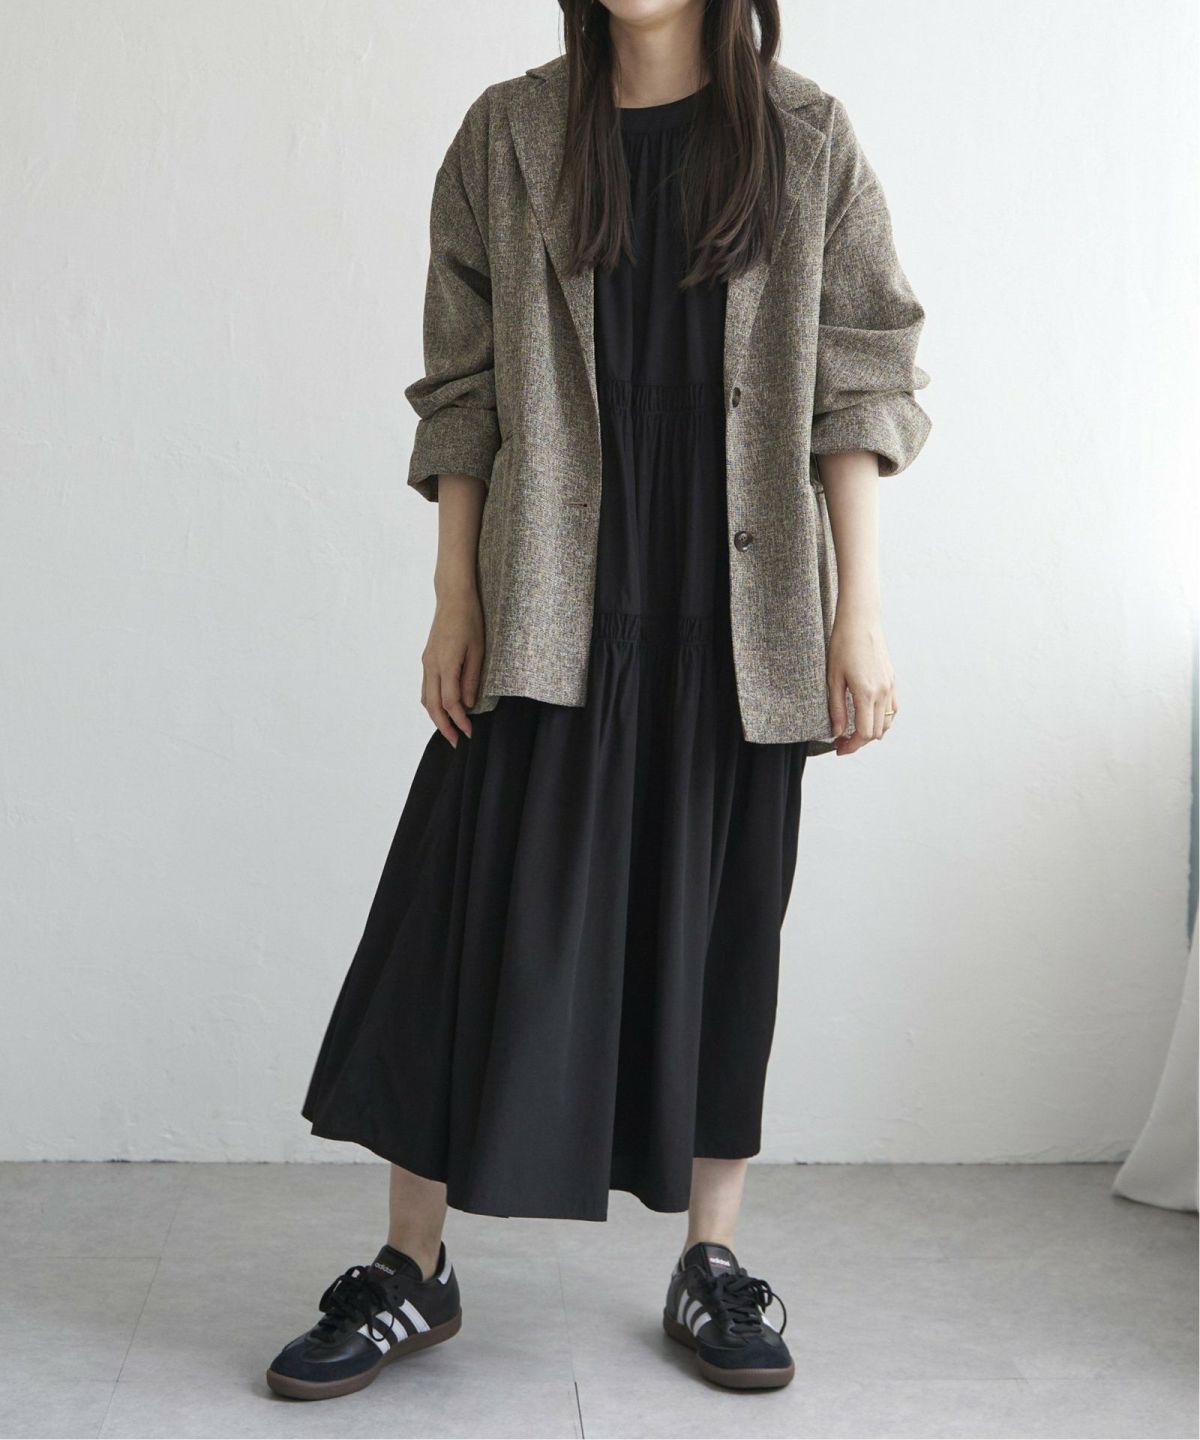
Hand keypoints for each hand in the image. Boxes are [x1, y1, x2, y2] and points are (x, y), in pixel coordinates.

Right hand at [421, 586, 483, 745]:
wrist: (453, 598)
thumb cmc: (470, 620)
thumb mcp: (478, 650)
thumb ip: (471, 678)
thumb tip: (469, 704)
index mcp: (446, 663)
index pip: (450, 702)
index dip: (459, 720)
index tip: (469, 733)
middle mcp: (431, 666)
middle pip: (433, 705)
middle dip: (444, 726)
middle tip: (456, 742)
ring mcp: (426, 662)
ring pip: (425, 698)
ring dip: (435, 717)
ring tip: (448, 730)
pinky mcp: (427, 659)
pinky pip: (425, 688)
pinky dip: (431, 703)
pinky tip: (441, 709)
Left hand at [826, 608, 898, 754]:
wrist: (860, 621)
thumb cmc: (842, 645)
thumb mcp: (833, 678)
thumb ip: (836, 708)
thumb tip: (837, 732)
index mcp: (866, 693)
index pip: (864, 733)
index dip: (851, 746)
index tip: (839, 748)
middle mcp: (882, 692)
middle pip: (876, 732)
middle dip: (859, 742)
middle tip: (841, 741)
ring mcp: (890, 686)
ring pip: (887, 722)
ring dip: (872, 731)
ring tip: (853, 730)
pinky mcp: (892, 680)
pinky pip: (892, 709)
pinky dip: (882, 719)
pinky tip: (867, 716)